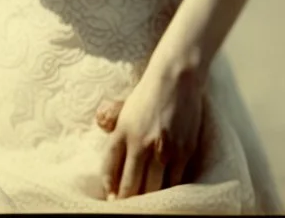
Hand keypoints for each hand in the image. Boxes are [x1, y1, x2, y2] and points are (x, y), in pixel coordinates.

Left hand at [98, 62, 204, 199]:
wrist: (176, 79)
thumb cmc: (148, 93)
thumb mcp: (125, 108)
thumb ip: (112, 124)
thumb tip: (101, 130)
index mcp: (122, 132)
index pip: (109, 169)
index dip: (109, 189)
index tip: (111, 198)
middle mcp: (140, 143)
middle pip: (130, 186)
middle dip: (127, 201)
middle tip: (126, 209)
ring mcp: (163, 150)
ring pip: (152, 189)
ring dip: (147, 200)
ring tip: (145, 207)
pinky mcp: (183, 153)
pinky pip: (174, 182)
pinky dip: (168, 191)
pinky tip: (165, 196)